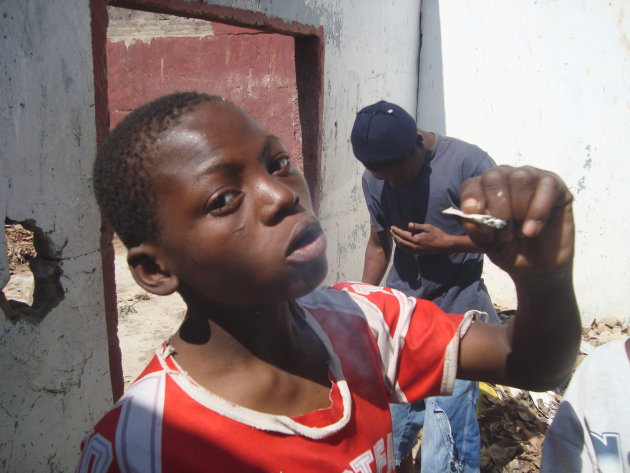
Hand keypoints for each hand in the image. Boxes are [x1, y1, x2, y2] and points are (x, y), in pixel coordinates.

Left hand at [390, 222, 451, 254]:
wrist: (445, 245)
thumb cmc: (437, 234)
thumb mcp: (428, 227)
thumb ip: (417, 226)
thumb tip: (408, 224)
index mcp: (416, 240)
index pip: (403, 235)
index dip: (396, 231)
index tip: (392, 227)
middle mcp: (415, 247)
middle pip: (401, 242)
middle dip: (395, 236)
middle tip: (391, 231)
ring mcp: (416, 251)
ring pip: (403, 247)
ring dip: (397, 242)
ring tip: (394, 236)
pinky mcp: (419, 253)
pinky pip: (407, 250)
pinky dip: (402, 246)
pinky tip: (402, 243)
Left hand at [459, 165, 573, 275]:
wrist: (538, 266)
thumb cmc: (509, 249)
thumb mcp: (488, 244)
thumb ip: (478, 229)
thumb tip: (471, 216)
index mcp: (484, 190)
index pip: (472, 184)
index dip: (471, 198)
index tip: (473, 215)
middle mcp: (505, 178)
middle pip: (495, 177)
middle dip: (497, 207)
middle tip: (504, 235)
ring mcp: (531, 178)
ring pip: (520, 178)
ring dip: (518, 208)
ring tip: (520, 234)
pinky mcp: (555, 185)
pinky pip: (546, 185)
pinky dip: (538, 210)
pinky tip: (533, 230)